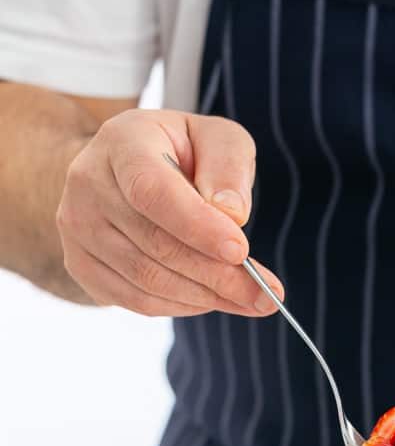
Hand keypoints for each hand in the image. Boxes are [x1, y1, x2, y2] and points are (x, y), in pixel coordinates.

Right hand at [57, 109, 282, 315]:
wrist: (126, 169)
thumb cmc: (181, 151)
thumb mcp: (217, 139)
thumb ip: (229, 167)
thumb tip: (232, 215)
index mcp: (122, 142)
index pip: (153, 192)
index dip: (197, 226)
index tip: (241, 251)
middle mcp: (88, 183)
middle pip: (155, 244)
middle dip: (218, 275)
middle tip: (265, 294)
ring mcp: (78, 228)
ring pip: (147, 280)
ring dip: (206, 297)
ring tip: (249, 300)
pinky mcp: (81, 264)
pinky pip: (136, 300)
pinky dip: (182, 306)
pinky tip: (212, 298)